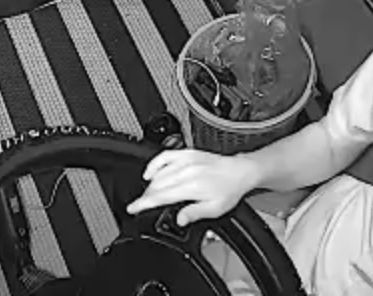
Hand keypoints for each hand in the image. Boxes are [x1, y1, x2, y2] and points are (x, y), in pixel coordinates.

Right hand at [126, 149, 258, 226]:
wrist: (239, 171)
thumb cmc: (229, 190)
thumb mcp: (215, 209)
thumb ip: (194, 213)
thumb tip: (179, 219)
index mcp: (192, 187)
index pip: (161, 196)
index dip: (143, 203)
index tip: (133, 208)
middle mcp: (186, 171)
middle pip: (156, 185)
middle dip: (146, 196)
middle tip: (141, 205)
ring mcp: (185, 160)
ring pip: (158, 172)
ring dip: (149, 185)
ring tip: (149, 194)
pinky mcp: (186, 152)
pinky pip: (163, 156)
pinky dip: (153, 165)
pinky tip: (150, 173)